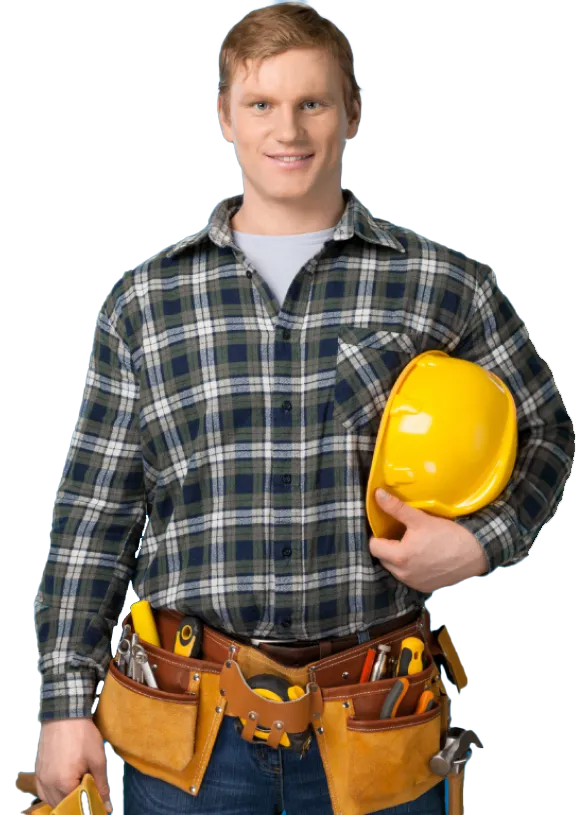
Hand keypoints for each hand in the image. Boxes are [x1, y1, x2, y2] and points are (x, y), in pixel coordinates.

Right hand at [34, 717, 112, 811]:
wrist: (65, 713)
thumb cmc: (83, 735)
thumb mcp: (98, 759)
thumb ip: (102, 786)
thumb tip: (107, 808)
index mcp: (63, 784)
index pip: (75, 807)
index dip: (87, 806)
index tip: (96, 802)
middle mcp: (47, 785)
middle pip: (61, 806)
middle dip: (75, 803)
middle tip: (88, 792)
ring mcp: (40, 778)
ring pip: (51, 800)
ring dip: (64, 799)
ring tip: (78, 788)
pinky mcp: (37, 771)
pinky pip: (43, 791)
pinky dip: (52, 793)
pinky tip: (63, 786)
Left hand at [369, 489, 488, 591]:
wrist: (475, 552)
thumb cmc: (447, 534)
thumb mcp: (419, 518)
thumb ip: (395, 507)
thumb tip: (377, 495)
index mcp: (399, 557)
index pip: (374, 547)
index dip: (378, 536)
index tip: (387, 529)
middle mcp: (403, 574)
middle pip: (383, 559)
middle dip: (388, 547)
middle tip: (400, 535)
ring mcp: (414, 583)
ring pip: (395, 569)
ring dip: (398, 559)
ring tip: (412, 545)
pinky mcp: (425, 588)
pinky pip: (409, 577)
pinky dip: (411, 568)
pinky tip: (422, 557)